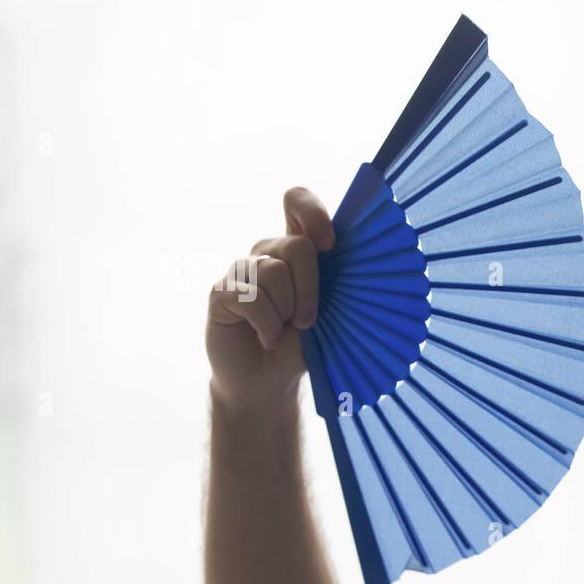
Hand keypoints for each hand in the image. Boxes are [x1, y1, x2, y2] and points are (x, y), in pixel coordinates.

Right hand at [206, 187, 335, 409]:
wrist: (268, 382)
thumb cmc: (303, 346)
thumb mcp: (329, 313)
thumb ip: (336, 284)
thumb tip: (362, 266)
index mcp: (296, 250)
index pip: (296, 200)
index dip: (313, 214)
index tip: (330, 246)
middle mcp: (267, 253)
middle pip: (297, 246)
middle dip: (311, 289)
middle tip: (308, 321)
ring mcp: (241, 271)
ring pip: (273, 274)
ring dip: (286, 312)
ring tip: (282, 331)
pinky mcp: (221, 292)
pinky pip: (250, 298)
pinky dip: (266, 326)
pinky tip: (264, 338)